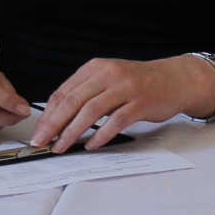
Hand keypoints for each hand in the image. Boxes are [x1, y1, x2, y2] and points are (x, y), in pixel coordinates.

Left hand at [32, 55, 214, 152]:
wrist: (175, 79)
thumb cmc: (140, 83)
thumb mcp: (109, 79)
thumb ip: (87, 93)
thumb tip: (59, 118)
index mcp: (96, 68)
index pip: (63, 92)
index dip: (48, 114)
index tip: (39, 131)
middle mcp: (108, 75)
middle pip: (72, 101)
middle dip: (53, 124)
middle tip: (41, 142)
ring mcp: (124, 88)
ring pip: (90, 111)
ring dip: (72, 132)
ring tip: (61, 147)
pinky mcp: (140, 102)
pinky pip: (115, 121)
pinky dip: (100, 135)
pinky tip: (91, 145)